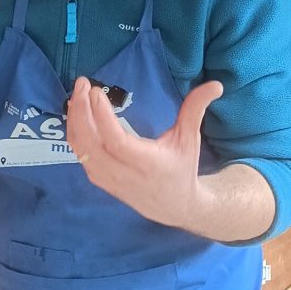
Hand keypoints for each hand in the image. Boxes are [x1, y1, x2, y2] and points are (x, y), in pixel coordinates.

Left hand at [66, 77, 222, 228]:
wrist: (175, 206)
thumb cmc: (182, 168)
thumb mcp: (190, 139)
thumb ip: (196, 109)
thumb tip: (215, 85)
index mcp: (145, 162)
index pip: (115, 139)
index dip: (102, 116)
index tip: (96, 91)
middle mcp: (123, 173)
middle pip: (90, 142)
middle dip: (81, 110)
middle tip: (83, 83)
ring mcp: (108, 179)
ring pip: (80, 149)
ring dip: (74, 119)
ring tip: (78, 93)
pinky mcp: (99, 180)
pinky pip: (80, 155)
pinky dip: (75, 133)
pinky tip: (77, 113)